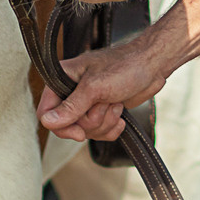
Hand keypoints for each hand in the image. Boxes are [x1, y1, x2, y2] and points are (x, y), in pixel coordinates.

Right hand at [38, 33, 168, 142]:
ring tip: (115, 103)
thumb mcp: (95, 87)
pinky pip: (99, 132)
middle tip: (105, 104)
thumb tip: (47, 122)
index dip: (62, 126)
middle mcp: (71, 91)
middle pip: (68, 125)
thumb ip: (71, 107)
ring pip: (85, 130)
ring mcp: (87, 103)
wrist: (152, 66)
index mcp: (62, 78)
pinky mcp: (101, 111)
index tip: (80, 133)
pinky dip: (112, 127)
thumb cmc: (125, 66)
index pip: (47, 112)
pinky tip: (120, 113)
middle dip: (91, 121)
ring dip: (105, 122)